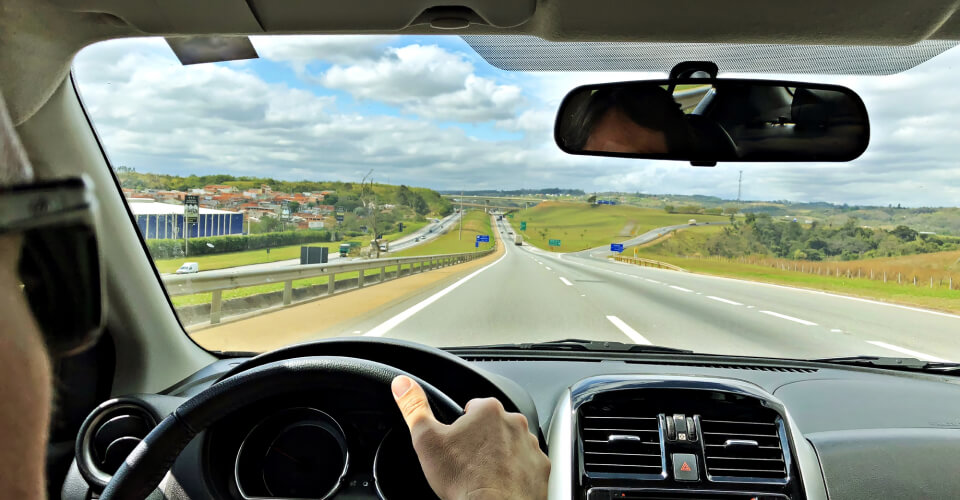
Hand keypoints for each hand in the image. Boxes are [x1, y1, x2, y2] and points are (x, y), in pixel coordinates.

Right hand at [391, 375, 549, 499]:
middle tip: (468, 462)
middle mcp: (515, 423)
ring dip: (500, 455)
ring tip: (484, 475)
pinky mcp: (541, 468)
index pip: (472, 408)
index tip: (456, 444)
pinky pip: (527, 464)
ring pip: (511, 444)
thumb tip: (402, 384)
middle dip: (481, 440)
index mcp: (488, 410)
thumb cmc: (464, 480)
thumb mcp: (427, 441)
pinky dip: (516, 472)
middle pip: (493, 425)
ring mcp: (531, 446)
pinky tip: (501, 484)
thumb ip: (414, 408)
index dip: (461, 426)